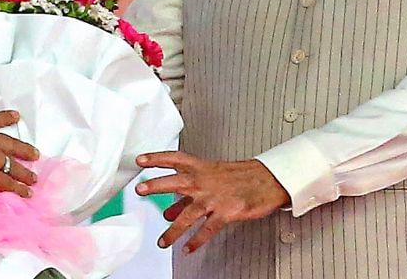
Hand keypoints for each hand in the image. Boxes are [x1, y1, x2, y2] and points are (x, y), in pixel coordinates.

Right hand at [0, 110, 38, 195]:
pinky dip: (19, 188)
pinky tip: (27, 192)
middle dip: (24, 150)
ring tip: (33, 178)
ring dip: (25, 173)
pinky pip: (8, 183)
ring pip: (13, 165)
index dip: (6, 118)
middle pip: (11, 144)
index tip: (16, 116)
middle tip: (35, 154)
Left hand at [135, 151, 287, 252]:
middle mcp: (203, 181)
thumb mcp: (211, 178)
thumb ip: (187, 193)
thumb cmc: (238, 177)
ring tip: (162, 242)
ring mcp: (213, 197)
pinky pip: (207, 230)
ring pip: (188, 214)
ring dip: (173, 230)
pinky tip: (188, 248)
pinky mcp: (225, 212)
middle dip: (156, 185)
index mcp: (199, 168)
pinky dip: (196, 241)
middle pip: (175, 182)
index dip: (156, 158)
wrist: (266, 180)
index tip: (140, 159)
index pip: (173, 159)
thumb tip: (167, 209)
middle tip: (140, 189)